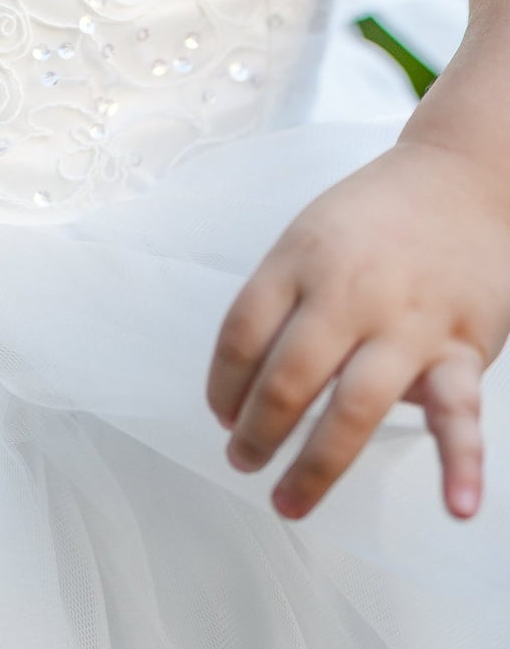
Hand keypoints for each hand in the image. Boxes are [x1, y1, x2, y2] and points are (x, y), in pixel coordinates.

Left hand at [207, 138, 509, 519]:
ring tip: (287, 500)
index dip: (224, 382)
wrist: (461, 177)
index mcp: (300, 259)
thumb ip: (287, 299)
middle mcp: (348, 291)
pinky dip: (462, 463)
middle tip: (242, 460)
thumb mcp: (312, 233)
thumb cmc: (377, 214)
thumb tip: (254, 380)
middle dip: (258, 431)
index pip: (242, 331)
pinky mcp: (460, 347)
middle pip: (288, 375)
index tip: (220, 413)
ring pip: (355, 405)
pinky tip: (456, 505)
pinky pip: (459, 411)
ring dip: (317, 464)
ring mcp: (406, 322)